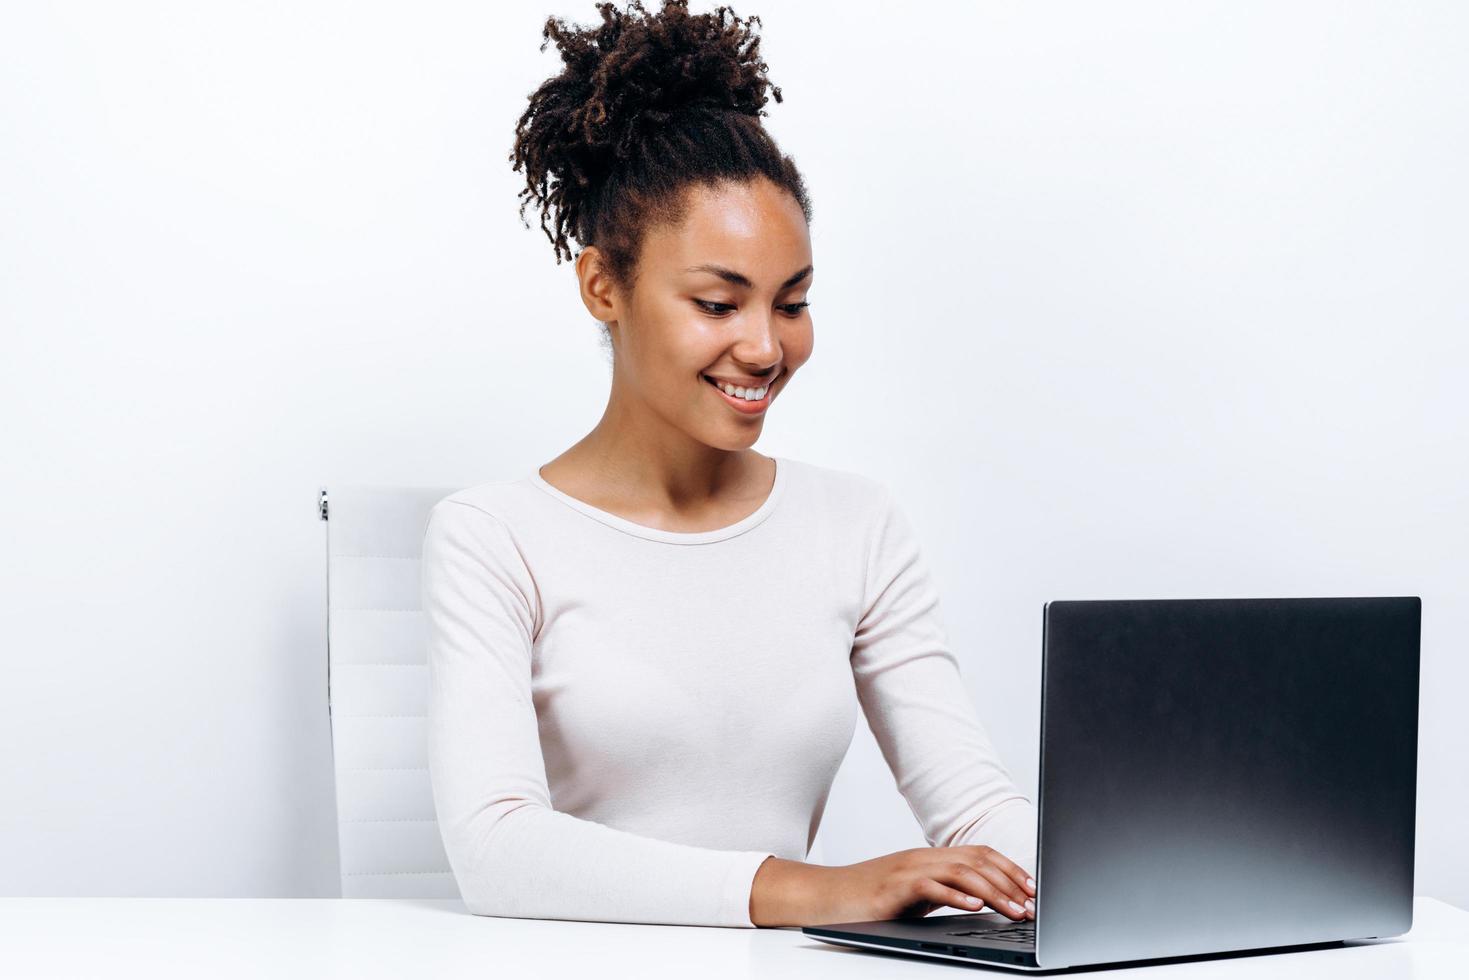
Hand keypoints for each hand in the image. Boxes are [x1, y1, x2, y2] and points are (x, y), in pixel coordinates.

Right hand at [750, 845, 1035, 926]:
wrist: (828, 895)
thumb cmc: (871, 899)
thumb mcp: (915, 893)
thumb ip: (944, 890)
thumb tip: (982, 900)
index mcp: (930, 857)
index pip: (979, 854)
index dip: (1009, 868)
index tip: (1032, 889)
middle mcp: (922, 857)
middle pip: (976, 861)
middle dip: (1010, 882)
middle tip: (1031, 904)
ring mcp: (908, 870)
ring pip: (960, 872)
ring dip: (993, 892)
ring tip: (1013, 910)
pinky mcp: (894, 887)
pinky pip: (930, 887)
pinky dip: (955, 895)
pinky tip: (974, 906)